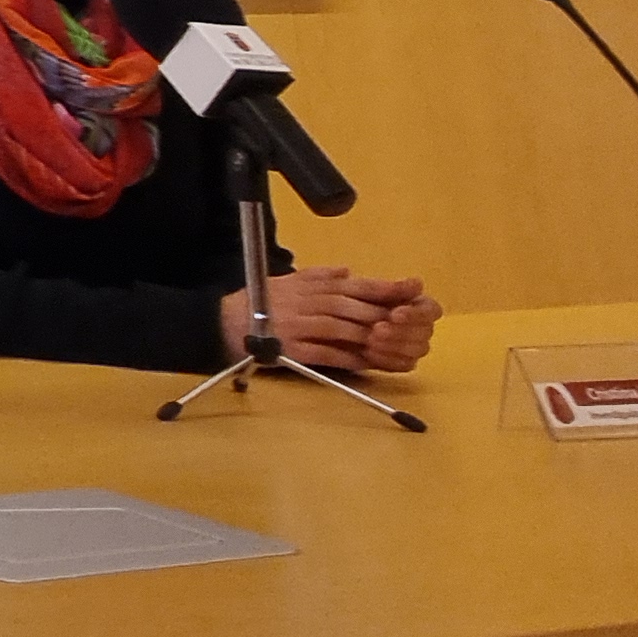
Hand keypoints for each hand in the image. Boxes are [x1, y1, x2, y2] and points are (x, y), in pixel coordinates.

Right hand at [227, 265, 432, 372]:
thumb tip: (349, 272)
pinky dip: (348, 358)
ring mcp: (300, 325)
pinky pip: (326, 353)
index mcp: (312, 285)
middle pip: (355, 308)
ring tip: (392, 346)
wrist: (225, 322)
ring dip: (369, 338)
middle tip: (409, 326)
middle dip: (384, 316)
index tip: (412, 291)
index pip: (356, 285)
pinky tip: (365, 363)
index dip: (385, 289)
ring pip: (344, 330)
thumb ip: (320, 276)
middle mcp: (309, 302)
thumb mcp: (290, 280)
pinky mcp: (292, 347)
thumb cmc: (259, 301)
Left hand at [345, 274, 441, 372]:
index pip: (431, 310)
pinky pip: (405, 365)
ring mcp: (413, 346)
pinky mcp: (402, 362)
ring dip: (395, 345)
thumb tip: (417, 283)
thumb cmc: (351, 299)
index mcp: (418, 304)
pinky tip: (369, 353)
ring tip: (370, 340)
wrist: (332, 320)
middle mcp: (420, 326)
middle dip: (401, 331)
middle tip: (377, 329)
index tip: (394, 314)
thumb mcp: (365, 289)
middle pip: (426, 332)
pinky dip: (388, 359)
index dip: (416, 313)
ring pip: (418, 350)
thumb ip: (393, 287)